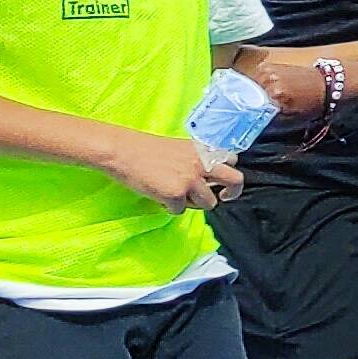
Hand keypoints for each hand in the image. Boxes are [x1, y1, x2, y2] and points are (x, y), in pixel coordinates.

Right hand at [103, 131, 242, 213]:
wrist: (122, 151)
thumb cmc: (145, 149)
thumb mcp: (179, 148)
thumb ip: (195, 161)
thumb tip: (206, 180)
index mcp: (202, 150)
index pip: (232, 160)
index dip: (227, 173)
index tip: (222, 181)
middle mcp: (201, 163)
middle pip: (235, 180)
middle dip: (232, 192)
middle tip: (223, 197)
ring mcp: (190, 180)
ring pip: (208, 203)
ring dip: (194, 203)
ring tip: (176, 195)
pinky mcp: (176, 194)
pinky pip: (181, 210)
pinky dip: (170, 207)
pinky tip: (159, 196)